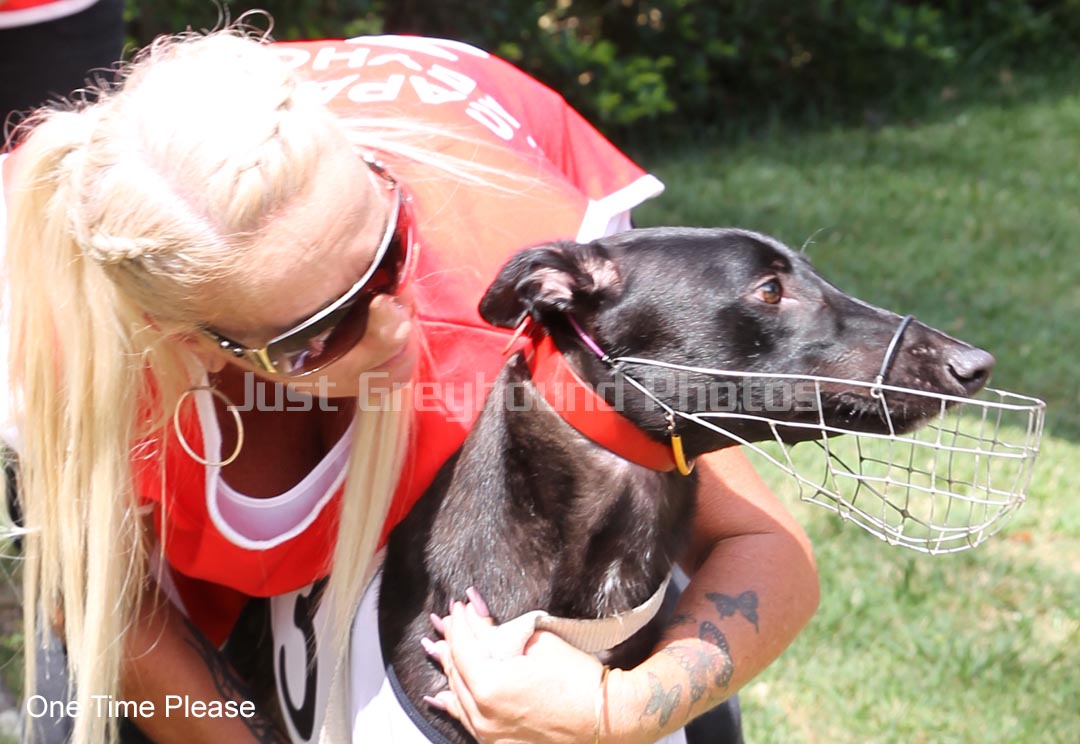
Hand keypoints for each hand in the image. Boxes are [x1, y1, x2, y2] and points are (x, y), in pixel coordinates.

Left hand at [423, 589, 604, 743]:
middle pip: (456, 672)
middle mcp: (482, 715)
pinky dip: (454, 702)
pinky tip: (441, 695)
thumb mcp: (536, 644)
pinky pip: (467, 720)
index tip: (459, 605)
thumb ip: (497, 631)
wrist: (608, 720)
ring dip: (450, 670)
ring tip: (440, 648)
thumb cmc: (578, 678)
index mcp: (489, 686)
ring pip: (458, 697)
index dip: (459, 623)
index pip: (462, 647)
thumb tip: (475, 614)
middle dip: (452, 643)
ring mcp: (489, 735)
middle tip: (450, 621)